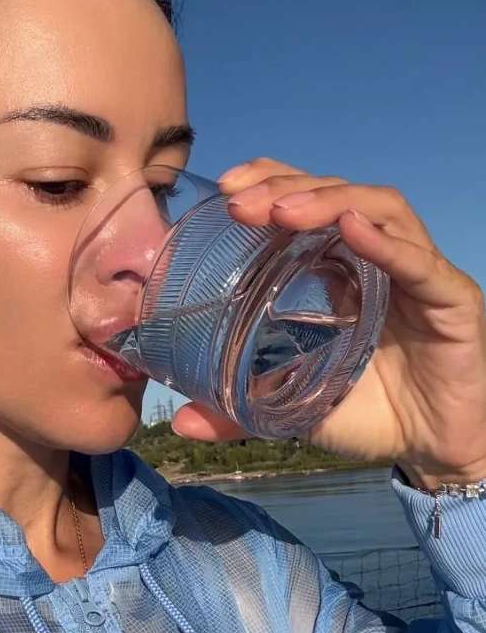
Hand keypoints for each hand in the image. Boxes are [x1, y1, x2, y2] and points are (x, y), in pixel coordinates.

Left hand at [171, 157, 485, 487]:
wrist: (434, 451)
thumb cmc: (369, 416)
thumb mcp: (293, 409)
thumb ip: (238, 411)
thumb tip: (180, 421)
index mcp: (339, 271)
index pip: (306, 203)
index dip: (269, 181)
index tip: (225, 187)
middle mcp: (377, 258)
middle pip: (335, 194)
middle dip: (285, 188)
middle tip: (238, 201)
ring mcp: (417, 273)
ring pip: (379, 208)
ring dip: (328, 201)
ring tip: (282, 210)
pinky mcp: (451, 300)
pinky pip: (420, 262)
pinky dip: (386, 243)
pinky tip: (352, 229)